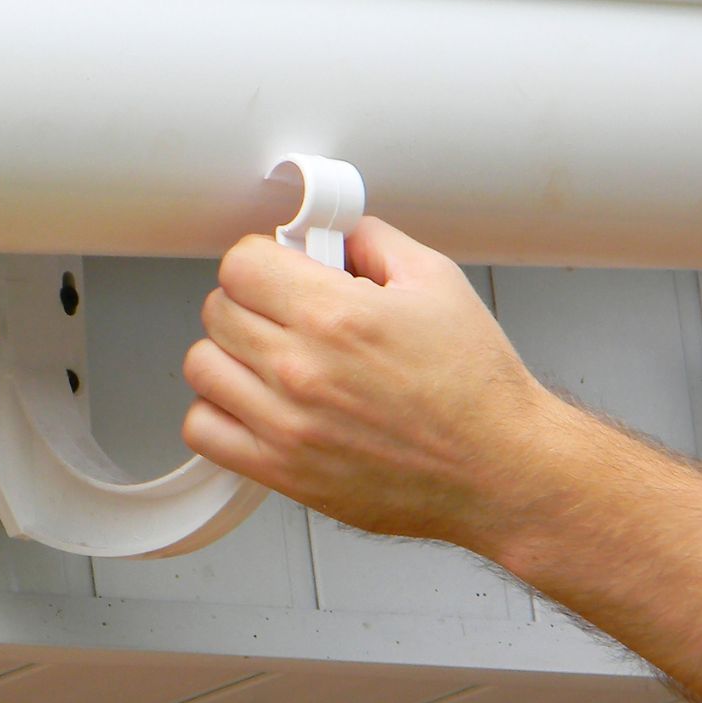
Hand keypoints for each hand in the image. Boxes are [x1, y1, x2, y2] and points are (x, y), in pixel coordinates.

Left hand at [182, 220, 578, 552]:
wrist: (500, 469)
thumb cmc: (476, 388)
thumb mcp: (436, 281)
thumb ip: (372, 242)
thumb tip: (330, 232)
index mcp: (336, 315)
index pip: (240, 263)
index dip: (261, 260)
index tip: (279, 271)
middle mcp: (302, 369)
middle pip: (218, 310)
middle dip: (250, 302)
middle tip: (283, 312)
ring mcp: (286, 424)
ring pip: (202, 366)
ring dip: (229, 355)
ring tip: (268, 357)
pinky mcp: (281, 471)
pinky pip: (203, 430)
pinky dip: (219, 413)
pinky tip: (255, 404)